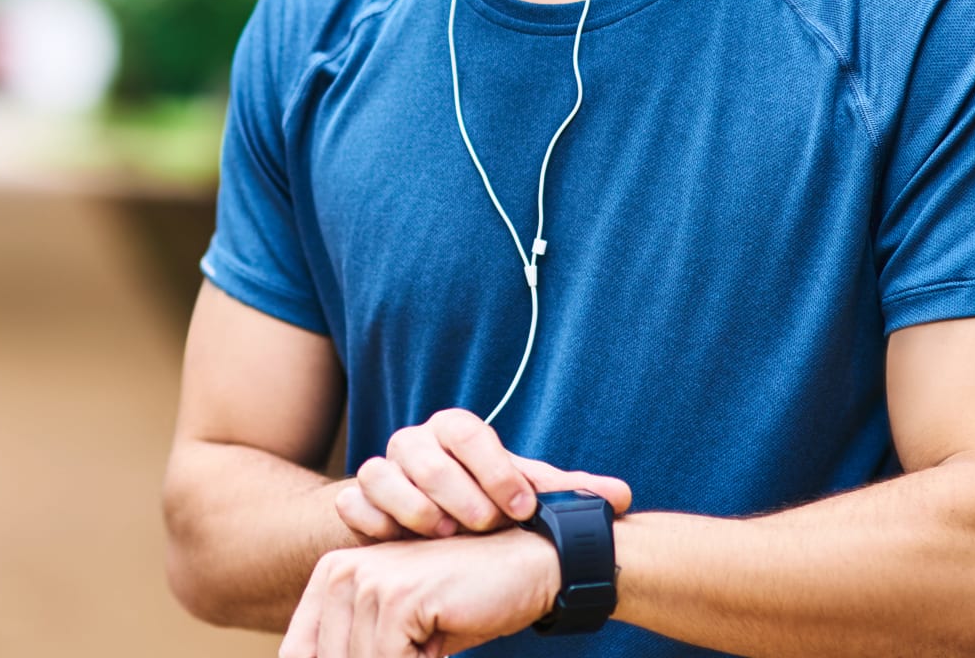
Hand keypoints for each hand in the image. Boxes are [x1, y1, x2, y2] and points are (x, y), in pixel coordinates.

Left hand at [280, 528, 559, 657]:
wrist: (526, 565)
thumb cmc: (464, 605)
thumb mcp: (398, 636)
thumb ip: (357, 651)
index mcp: (330, 577)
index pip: (299, 653)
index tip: (384, 656)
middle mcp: (338, 571)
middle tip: (421, 649)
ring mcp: (366, 580)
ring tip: (432, 643)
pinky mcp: (397, 596)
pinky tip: (441, 645)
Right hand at [335, 408, 632, 540]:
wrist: (430, 526)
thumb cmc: (484, 504)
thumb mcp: (522, 497)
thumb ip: (565, 494)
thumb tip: (623, 497)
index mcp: (455, 432)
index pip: (467, 431)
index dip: (494, 468)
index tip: (520, 507)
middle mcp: (414, 444)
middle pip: (420, 451)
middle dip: (455, 489)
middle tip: (483, 525)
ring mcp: (381, 472)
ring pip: (379, 473)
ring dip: (412, 505)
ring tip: (445, 534)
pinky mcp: (356, 503)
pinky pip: (351, 503)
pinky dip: (372, 521)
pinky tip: (399, 542)